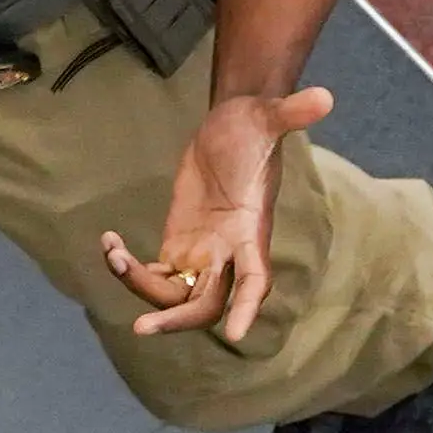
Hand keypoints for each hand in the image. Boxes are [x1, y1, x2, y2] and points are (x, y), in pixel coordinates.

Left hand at [104, 83, 332, 350]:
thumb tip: (324, 97)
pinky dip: (129, 270)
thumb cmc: (254, 124)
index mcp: (251, 232)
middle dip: (177, 318)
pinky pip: (154, 277)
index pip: (256, 277)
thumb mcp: (268, 116)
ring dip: (140, 286)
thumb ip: (291, 114)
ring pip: (173, 296)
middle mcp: (228, 253)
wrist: (232, 126)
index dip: (248, 306)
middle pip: (207, 304)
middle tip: (142, 328)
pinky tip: (109, 243)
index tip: (236, 335)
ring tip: (113, 254)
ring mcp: (202, 254)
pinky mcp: (179, 246)